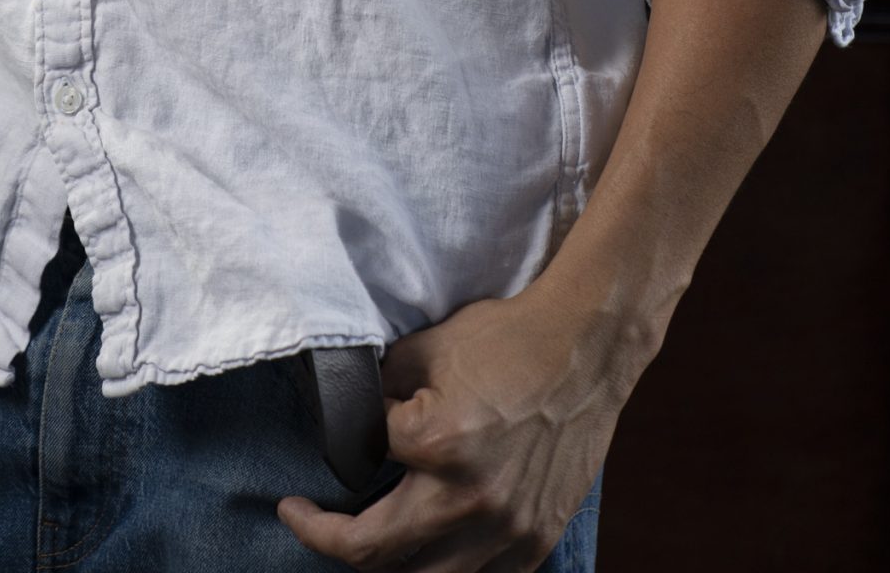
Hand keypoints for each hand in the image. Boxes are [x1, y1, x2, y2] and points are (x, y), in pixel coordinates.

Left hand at [276, 271, 636, 569]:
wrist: (586, 349)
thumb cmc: (508, 338)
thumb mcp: (427, 347)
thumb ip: (382, 387)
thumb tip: (352, 416)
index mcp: (439, 444)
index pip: (362, 461)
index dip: (341, 454)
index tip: (318, 466)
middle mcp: (470, 500)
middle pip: (374, 553)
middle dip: (326, 538)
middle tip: (303, 521)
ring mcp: (507, 529)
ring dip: (384, 567)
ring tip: (362, 545)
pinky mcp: (534, 540)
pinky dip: (444, 569)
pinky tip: (426, 551)